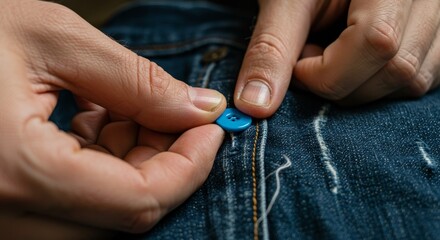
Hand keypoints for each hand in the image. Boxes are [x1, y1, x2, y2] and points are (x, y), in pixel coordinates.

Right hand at [0, 0, 225, 234]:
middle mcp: (5, 213)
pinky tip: (94, 123)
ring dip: (133, 165)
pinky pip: (73, 205)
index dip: (191, 166)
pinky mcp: (3, 205)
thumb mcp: (52, 38)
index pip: (140, 201)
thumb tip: (200, 109)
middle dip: (166, 163)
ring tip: (124, 110)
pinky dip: (102, 169)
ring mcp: (1, 217)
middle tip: (172, 113)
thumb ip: (137, 82)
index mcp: (18, 171)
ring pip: (103, 214)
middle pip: (126, 214)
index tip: (212, 127)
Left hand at [234, 0, 439, 116]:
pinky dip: (380, 83)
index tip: (296, 66)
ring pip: (413, 80)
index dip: (327, 72)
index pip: (376, 43)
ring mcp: (439, 19)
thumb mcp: (285, 3)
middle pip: (398, 68)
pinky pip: (421, 77)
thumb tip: (255, 106)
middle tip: (311, 61)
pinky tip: (356, 65)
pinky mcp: (436, 38)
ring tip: (333, 57)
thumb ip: (272, 49)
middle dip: (341, 84)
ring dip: (361, 87)